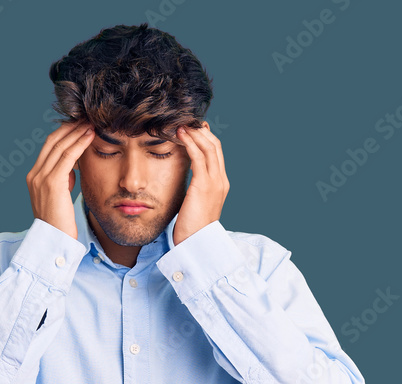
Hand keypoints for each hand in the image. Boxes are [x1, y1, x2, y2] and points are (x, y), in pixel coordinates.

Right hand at [25, 121, 94, 239]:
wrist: (54, 241)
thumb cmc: (61, 223)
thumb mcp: (59, 197)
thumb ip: (63, 180)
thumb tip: (73, 168)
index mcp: (34, 177)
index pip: (49, 147)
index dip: (64, 133)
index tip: (79, 124)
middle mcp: (34, 174)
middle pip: (52, 141)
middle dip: (70, 127)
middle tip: (87, 117)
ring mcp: (41, 178)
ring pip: (61, 146)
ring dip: (77, 132)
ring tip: (91, 122)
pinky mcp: (52, 183)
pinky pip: (68, 156)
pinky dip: (79, 143)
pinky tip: (90, 136)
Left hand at [173, 121, 228, 244]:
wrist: (197, 243)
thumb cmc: (193, 228)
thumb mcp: (196, 204)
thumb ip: (196, 189)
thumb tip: (187, 181)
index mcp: (221, 184)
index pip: (216, 154)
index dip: (206, 139)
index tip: (194, 129)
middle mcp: (221, 180)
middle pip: (215, 146)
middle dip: (201, 131)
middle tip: (186, 121)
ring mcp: (215, 182)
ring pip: (208, 148)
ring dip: (194, 133)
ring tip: (181, 124)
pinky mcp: (204, 185)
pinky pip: (198, 157)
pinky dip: (190, 143)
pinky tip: (180, 135)